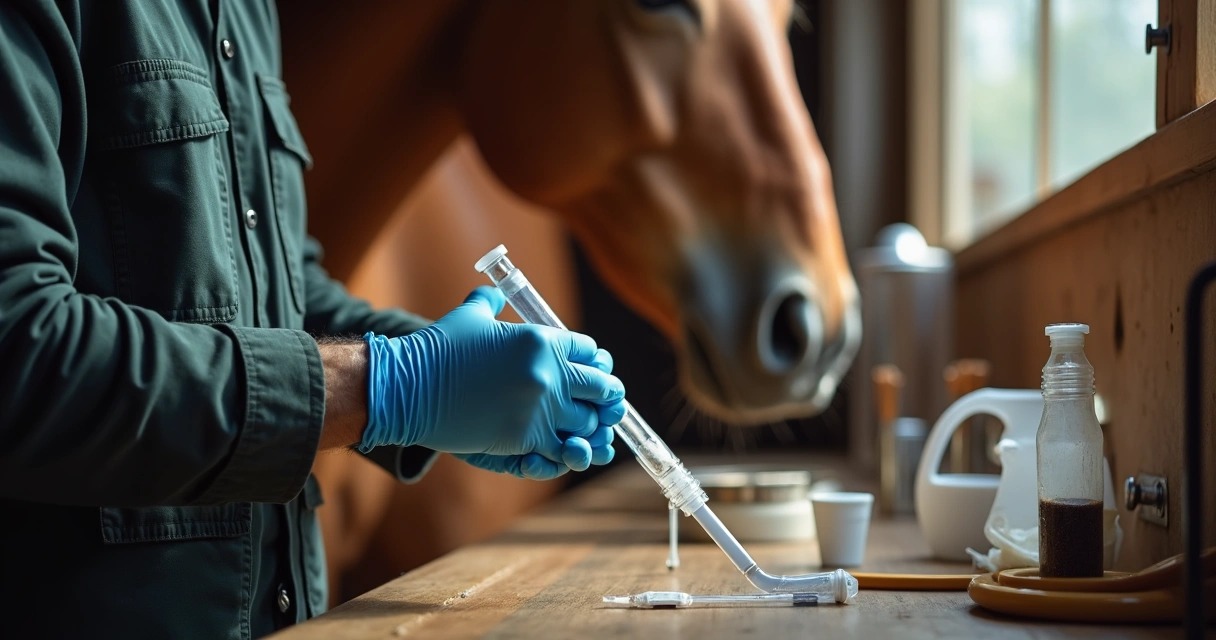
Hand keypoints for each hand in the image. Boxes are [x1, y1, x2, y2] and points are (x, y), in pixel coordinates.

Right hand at [360, 286, 625, 478]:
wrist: (408, 387)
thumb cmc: (437, 349)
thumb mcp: (469, 316)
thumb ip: (490, 303)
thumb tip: (495, 295)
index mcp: (541, 340)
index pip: (590, 351)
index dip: (594, 363)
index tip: (590, 372)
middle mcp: (547, 372)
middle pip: (602, 388)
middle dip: (602, 397)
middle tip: (596, 404)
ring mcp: (539, 407)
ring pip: (589, 423)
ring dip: (588, 427)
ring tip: (581, 428)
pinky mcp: (525, 438)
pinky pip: (563, 449)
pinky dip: (567, 450)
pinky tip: (561, 447)